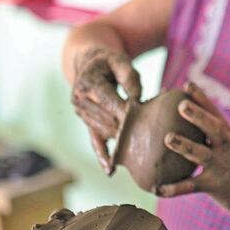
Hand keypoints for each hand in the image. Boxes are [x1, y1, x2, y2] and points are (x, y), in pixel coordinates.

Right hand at [71, 47, 141, 174]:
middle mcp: (80, 100)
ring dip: (122, 137)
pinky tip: (110, 170)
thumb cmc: (109, 61)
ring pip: (104, 131)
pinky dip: (102, 155)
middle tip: (148, 135)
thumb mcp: (119, 60)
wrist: (89, 63)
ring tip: (141, 147)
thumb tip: (137, 99)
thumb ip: (129, 76)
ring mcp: (81, 114)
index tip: (143, 118)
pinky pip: (94, 141)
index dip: (126, 110)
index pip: (109, 101)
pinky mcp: (86, 122)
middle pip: (107, 119)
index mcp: (88, 83)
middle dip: (127, 126)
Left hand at [159, 82, 229, 216]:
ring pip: (201, 154)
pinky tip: (157, 188)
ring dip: (185, 146)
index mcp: (228, 134)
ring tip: (168, 138)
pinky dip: (174, 188)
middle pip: (213, 128)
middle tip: (181, 105)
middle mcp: (226, 146)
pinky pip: (191, 186)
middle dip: (198, 115)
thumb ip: (211, 131)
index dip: (201, 97)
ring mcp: (220, 165)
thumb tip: (186, 113)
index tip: (187, 85)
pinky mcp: (214, 185)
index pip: (214, 112)